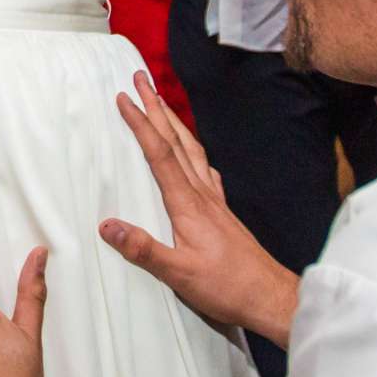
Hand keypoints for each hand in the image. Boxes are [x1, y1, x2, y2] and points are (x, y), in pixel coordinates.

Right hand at [100, 72, 300, 347]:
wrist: (270, 297)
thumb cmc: (227, 287)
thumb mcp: (179, 274)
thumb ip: (143, 250)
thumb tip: (106, 226)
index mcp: (188, 204)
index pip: (160, 154)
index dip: (141, 124)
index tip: (124, 98)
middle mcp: (202, 194)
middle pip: (175, 141)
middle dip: (156, 108)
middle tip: (140, 79)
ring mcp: (215, 201)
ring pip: (191, 151)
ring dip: (173, 123)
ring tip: (160, 103)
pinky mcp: (223, 213)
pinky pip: (204, 170)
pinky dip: (194, 152)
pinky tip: (195, 156)